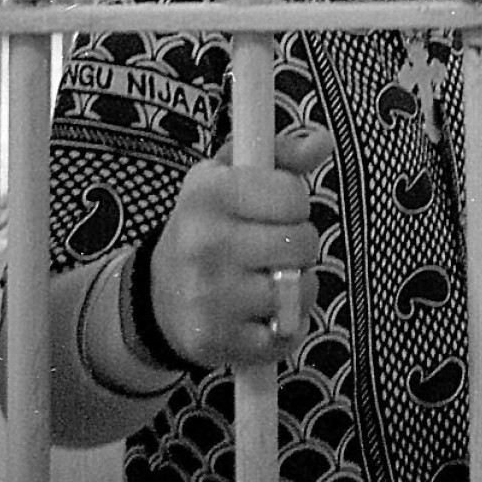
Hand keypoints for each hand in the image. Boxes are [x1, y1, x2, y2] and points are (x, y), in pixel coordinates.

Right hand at [147, 124, 333, 368]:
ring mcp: (211, 296)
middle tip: (272, 247)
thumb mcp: (230, 176)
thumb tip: (322, 141)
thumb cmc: (208, 225)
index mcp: (208, 194)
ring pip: (301, 288)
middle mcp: (205, 243)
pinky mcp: (219, 341)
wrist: (159, 295)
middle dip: (299, 244)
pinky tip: (261, 314)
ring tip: (268, 279)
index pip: (292, 195)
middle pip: (302, 242)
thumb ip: (280, 154)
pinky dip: (285, 326)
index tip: (273, 210)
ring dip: (297, 286)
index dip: (293, 203)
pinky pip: (287, 333)